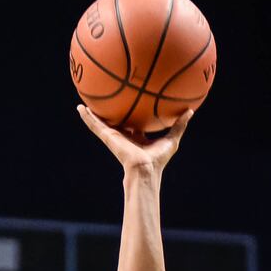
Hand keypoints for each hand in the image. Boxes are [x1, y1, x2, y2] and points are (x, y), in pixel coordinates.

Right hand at [76, 104, 192, 175]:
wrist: (145, 169)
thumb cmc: (158, 159)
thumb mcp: (172, 139)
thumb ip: (180, 125)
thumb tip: (190, 111)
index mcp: (137, 138)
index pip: (133, 125)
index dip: (133, 116)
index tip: (131, 105)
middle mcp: (124, 136)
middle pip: (116, 122)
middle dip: (111, 113)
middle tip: (107, 100)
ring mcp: (115, 137)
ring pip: (101, 123)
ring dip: (93, 114)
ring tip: (84, 103)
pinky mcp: (108, 137)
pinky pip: (95, 125)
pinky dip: (86, 117)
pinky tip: (80, 108)